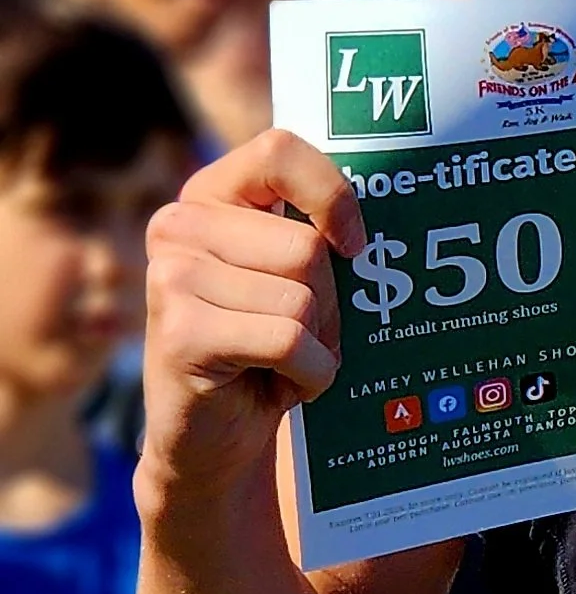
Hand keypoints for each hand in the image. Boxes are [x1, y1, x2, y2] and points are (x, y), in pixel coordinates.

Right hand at [139, 132, 363, 524]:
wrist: (213, 443)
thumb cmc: (267, 353)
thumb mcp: (290, 280)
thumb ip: (315, 235)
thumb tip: (385, 214)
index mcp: (209, 197)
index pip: (278, 150)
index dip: (332, 193)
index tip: (356, 245)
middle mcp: (178, 226)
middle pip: (306, 247)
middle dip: (330, 304)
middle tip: (305, 338)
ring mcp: (172, 278)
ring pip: (301, 298)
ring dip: (318, 346)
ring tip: (285, 365)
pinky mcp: (181, 334)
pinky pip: (289, 341)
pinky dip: (308, 376)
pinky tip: (276, 390)